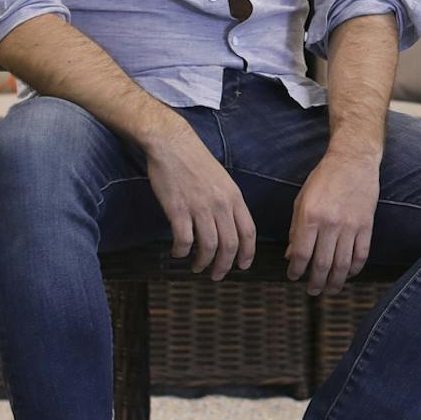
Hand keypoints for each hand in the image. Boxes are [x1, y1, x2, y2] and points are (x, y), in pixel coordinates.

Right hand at [146, 131, 256, 280]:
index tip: (243, 266)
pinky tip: (178, 252)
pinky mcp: (178, 209)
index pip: (248, 232)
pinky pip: (184, 240)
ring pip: (208, 246)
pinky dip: (181, 252)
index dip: (247, 253)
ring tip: (197, 267)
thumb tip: (230, 227)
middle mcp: (220, 204)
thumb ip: (228, 203)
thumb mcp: (222, 180)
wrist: (172, 144)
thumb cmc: (195, 161)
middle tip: (217, 275)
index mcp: (234, 197)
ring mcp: (199, 207)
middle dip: (225, 266)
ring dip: (203, 262)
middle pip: (230, 245)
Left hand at [287, 148, 379, 295]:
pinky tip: (349, 274)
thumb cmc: (323, 178)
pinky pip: (361, 255)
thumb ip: (296, 229)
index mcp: (310, 216)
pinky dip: (355, 269)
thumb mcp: (302, 200)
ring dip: (335, 282)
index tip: (293, 276)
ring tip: (329, 290)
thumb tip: (290, 255)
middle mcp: (330, 224)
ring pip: (343, 264)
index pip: (301, 254)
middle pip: (322, 264)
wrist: (353, 160)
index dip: (296, 270)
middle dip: (315, 282)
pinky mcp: (366, 225)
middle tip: (312, 291)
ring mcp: (350, 226)